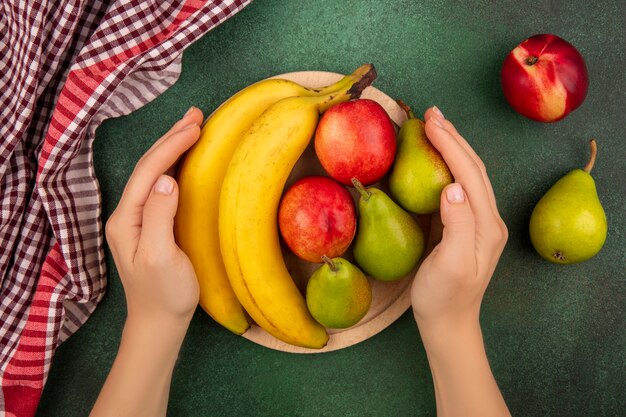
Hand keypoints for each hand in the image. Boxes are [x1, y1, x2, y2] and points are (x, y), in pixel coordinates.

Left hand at [105, 107, 203, 327]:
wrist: (160, 322)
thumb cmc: (164, 294)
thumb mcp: (161, 257)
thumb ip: (159, 216)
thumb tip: (167, 180)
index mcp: (126, 219)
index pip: (148, 172)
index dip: (171, 146)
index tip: (196, 128)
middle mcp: (128, 214)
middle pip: (148, 167)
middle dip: (171, 138)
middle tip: (196, 115)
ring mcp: (140, 219)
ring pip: (155, 173)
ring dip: (173, 147)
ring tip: (193, 127)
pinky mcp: (153, 225)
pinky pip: (162, 186)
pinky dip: (176, 165)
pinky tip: (187, 159)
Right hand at [411, 106, 507, 331]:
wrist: (449, 324)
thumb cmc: (443, 298)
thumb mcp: (449, 265)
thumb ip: (457, 224)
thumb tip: (451, 186)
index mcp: (486, 225)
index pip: (469, 173)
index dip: (450, 145)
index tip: (429, 121)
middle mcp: (489, 219)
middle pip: (474, 167)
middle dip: (454, 137)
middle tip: (431, 113)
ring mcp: (480, 223)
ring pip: (469, 174)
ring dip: (453, 147)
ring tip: (435, 126)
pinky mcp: (468, 227)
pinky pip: (461, 186)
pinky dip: (449, 164)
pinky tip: (436, 157)